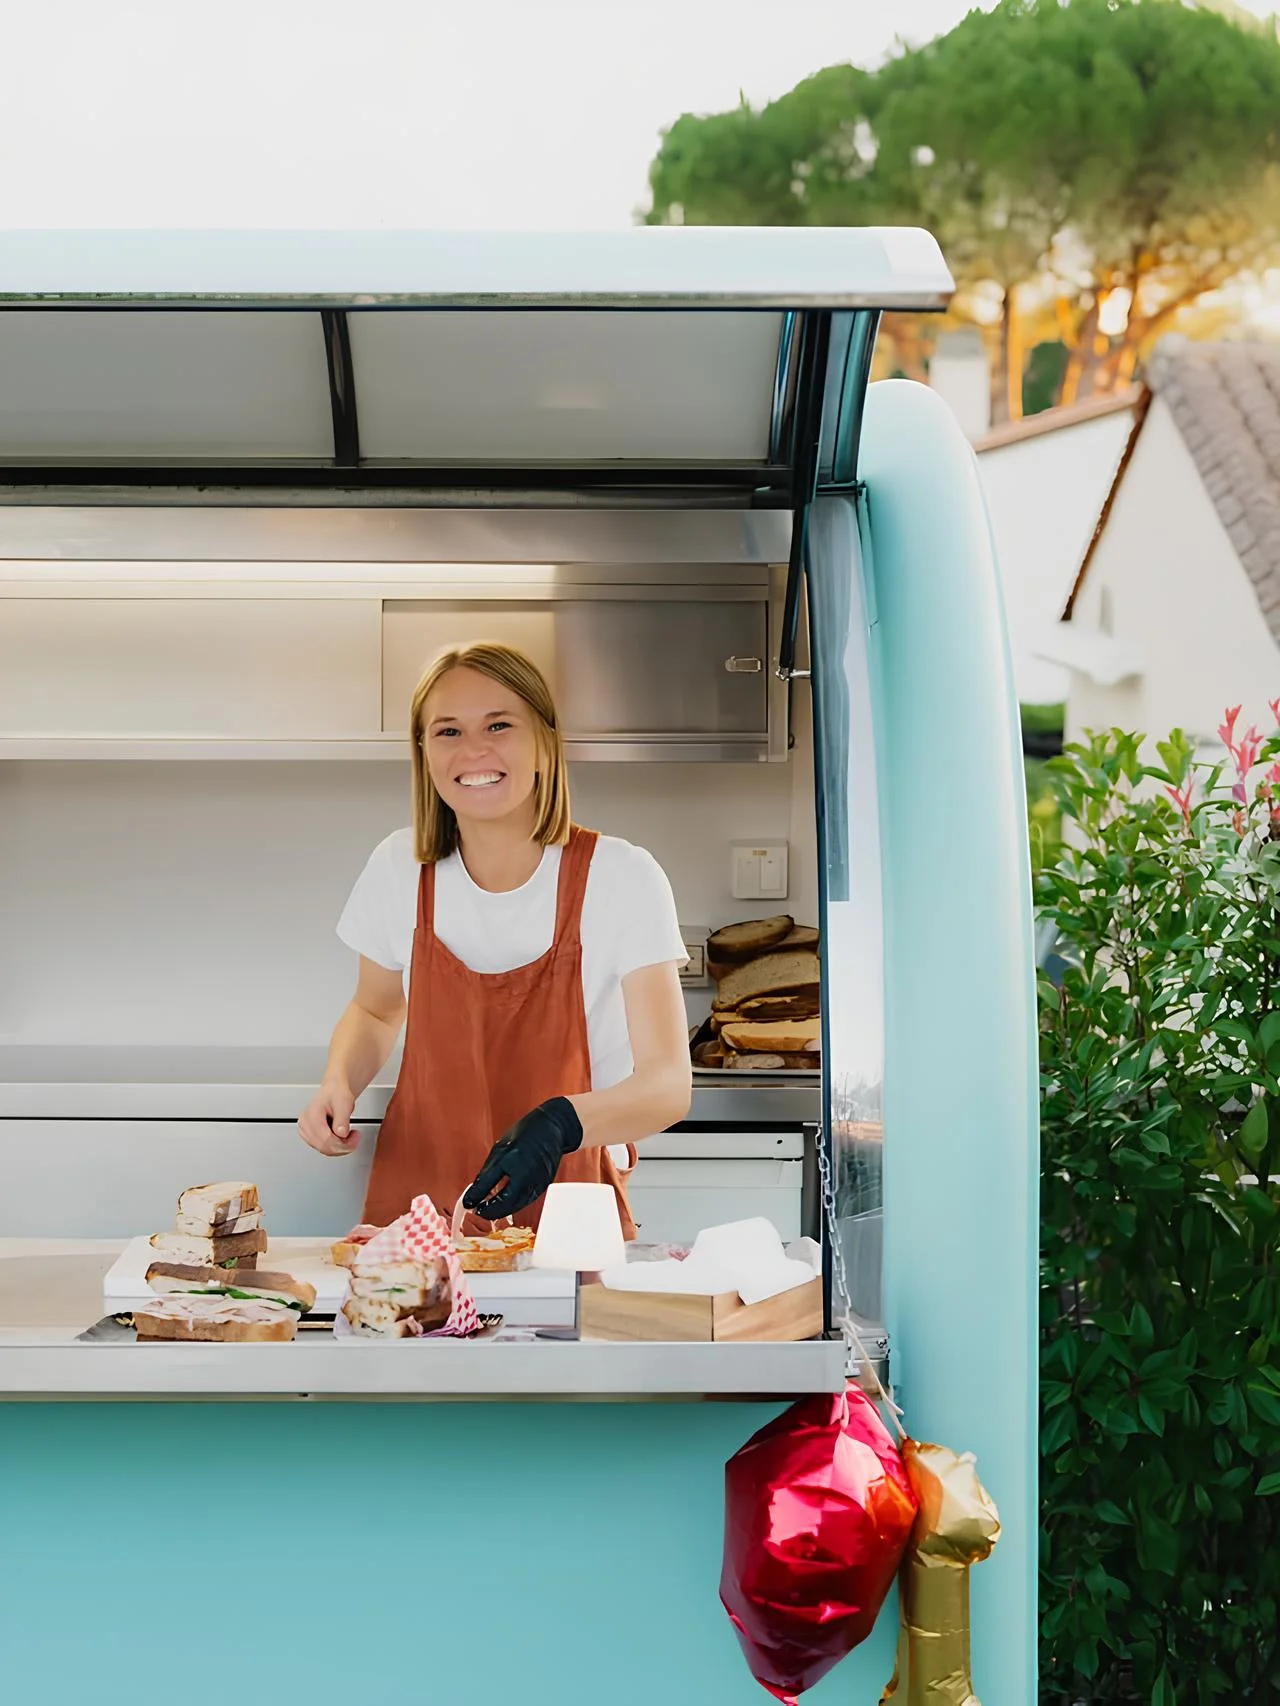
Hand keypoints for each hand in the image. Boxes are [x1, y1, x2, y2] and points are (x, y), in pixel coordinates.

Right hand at [298, 1078, 360, 1156]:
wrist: (334, 1091)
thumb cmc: (337, 1094)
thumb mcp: (344, 1102)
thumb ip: (342, 1119)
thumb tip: (341, 1133)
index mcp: (311, 1114)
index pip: (325, 1139)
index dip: (342, 1143)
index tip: (355, 1137)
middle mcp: (305, 1124)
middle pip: (323, 1147)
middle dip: (342, 1146)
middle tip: (354, 1138)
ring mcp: (305, 1131)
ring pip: (323, 1149)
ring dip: (339, 1147)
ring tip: (349, 1136)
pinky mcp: (309, 1135)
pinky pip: (323, 1147)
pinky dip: (334, 1146)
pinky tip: (341, 1137)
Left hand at [462, 1097, 583, 1220]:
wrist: (552, 1127)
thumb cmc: (525, 1135)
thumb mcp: (499, 1152)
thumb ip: (485, 1178)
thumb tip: (470, 1197)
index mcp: (517, 1172)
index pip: (496, 1200)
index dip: (482, 1206)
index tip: (471, 1206)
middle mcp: (530, 1182)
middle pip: (508, 1208)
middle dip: (491, 1211)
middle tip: (478, 1207)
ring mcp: (539, 1186)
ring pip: (517, 1207)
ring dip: (502, 1209)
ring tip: (489, 1203)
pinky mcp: (543, 1186)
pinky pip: (525, 1200)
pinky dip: (513, 1203)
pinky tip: (505, 1197)